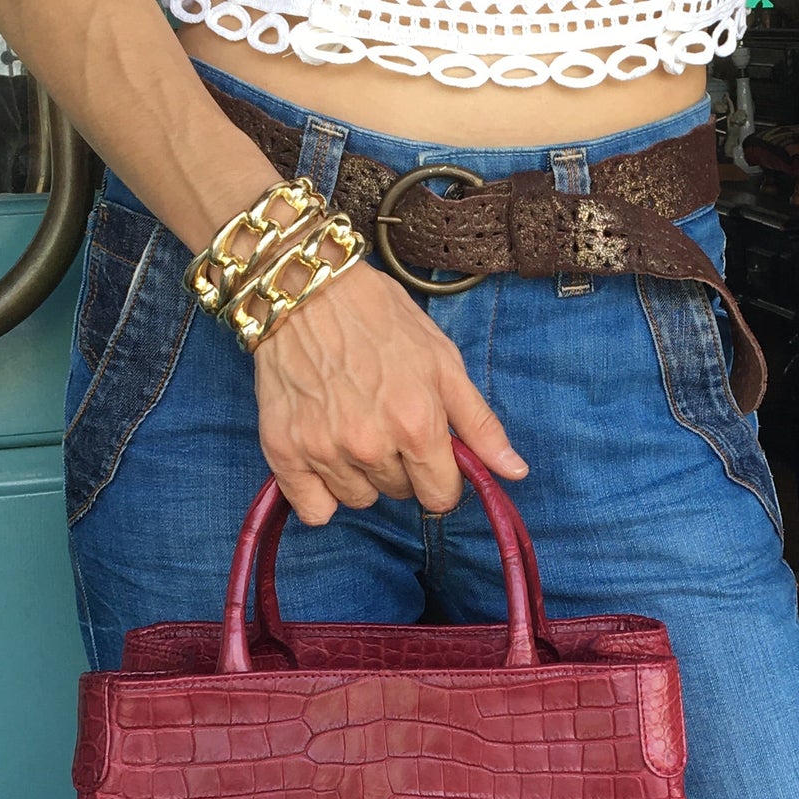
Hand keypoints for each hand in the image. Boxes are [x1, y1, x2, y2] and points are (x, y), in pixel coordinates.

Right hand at [252, 259, 526, 523]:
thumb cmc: (381, 320)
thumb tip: (515, 472)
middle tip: (386, 421)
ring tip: (352, 427)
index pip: (441, 496)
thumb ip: (480, 424)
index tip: (430, 455)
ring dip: (361, 476)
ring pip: (359, 500)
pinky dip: (320, 493)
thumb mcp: (444, 363)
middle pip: (400, 495)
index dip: (442, 478)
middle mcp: (369, 445)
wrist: (306, 290)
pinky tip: (324, 454)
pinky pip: (313, 508)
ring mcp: (323, 450)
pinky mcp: (283, 451)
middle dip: (401, 467)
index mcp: (416, 425)